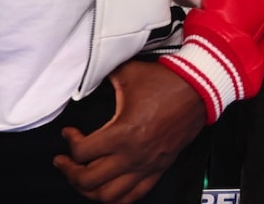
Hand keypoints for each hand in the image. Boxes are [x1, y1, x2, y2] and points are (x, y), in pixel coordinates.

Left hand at [54, 60, 206, 203]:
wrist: (198, 88)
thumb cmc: (167, 81)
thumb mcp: (127, 73)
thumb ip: (103, 76)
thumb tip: (86, 78)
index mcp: (123, 133)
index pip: (82, 152)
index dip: (69, 142)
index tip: (69, 133)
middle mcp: (133, 155)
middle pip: (89, 180)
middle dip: (70, 172)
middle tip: (64, 161)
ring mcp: (146, 166)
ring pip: (109, 196)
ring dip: (89, 190)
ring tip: (81, 178)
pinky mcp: (157, 169)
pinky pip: (133, 196)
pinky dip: (115, 198)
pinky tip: (107, 188)